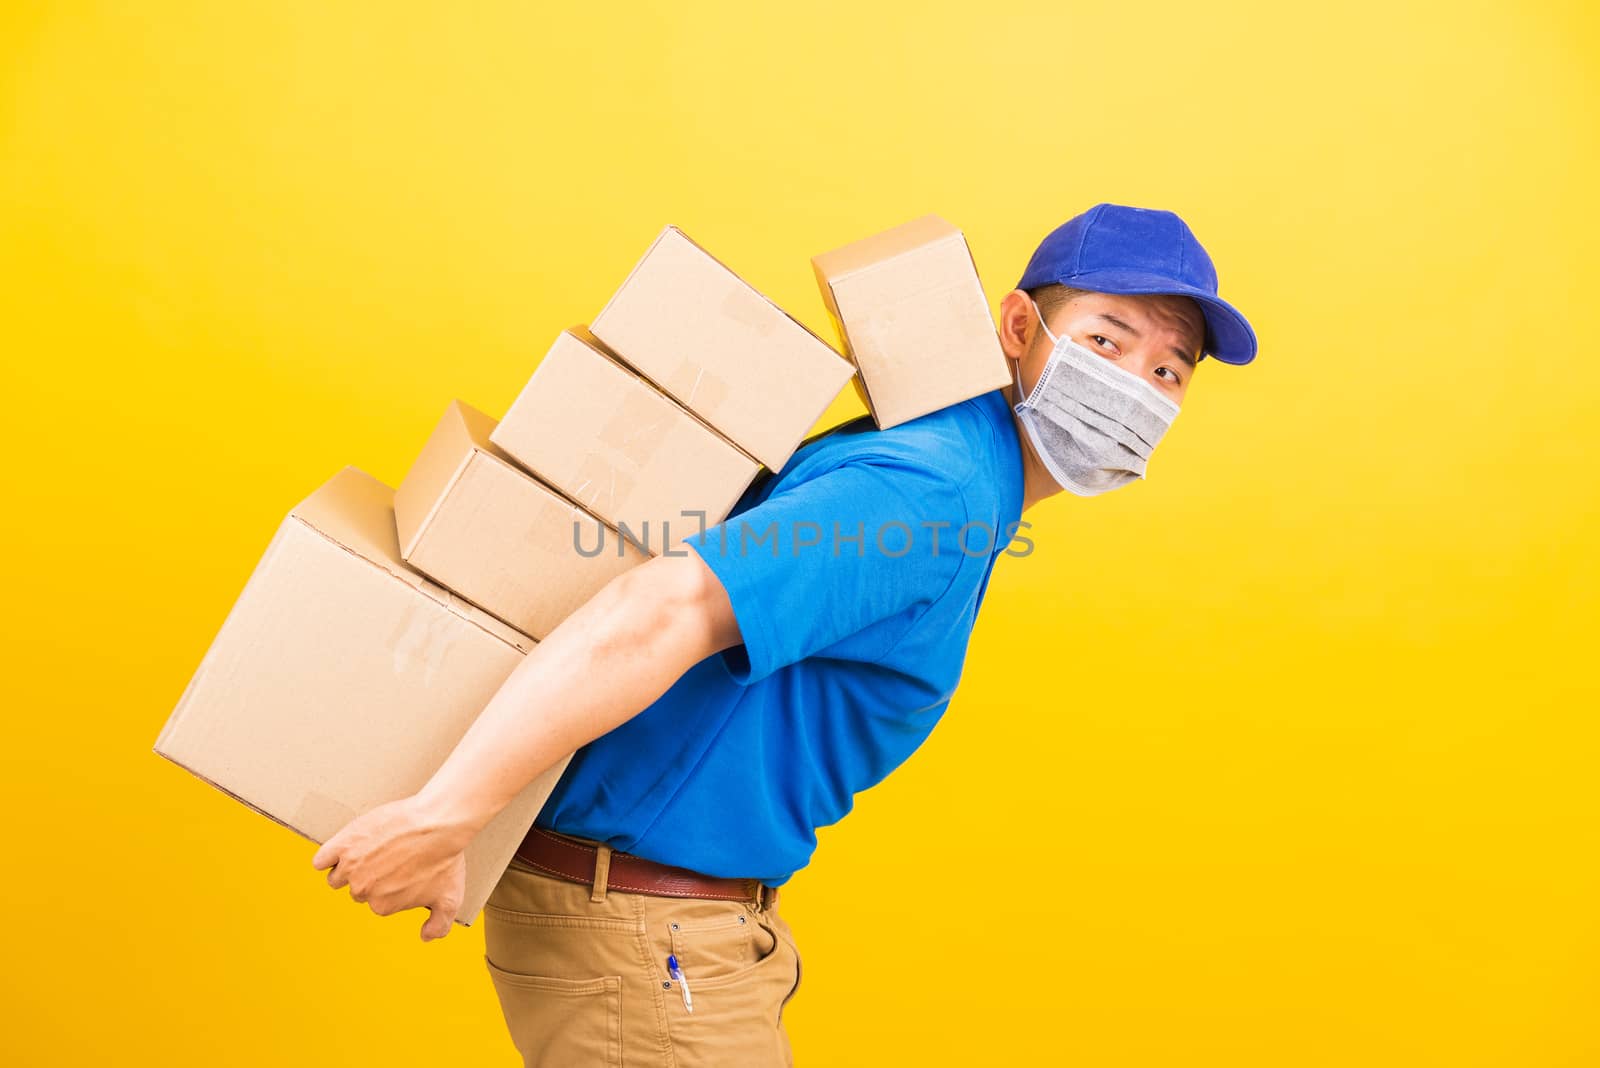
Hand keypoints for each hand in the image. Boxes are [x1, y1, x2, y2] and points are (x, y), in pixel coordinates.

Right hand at [311, 794, 472, 940]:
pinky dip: (327, 856)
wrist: (437, 823)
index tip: (399, 870)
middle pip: (355, 888)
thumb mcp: (451, 897)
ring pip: (336, 875)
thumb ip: (439, 925)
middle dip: (368, 876)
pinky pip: (321, 860)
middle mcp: (363, 890)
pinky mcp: (342, 845)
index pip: (374, 901)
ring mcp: (350, 867)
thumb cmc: (445, 858)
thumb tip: (426, 937)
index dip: (386, 885)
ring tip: (367, 851)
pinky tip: (340, 850)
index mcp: (382, 905)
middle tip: (387, 858)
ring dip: (347, 866)